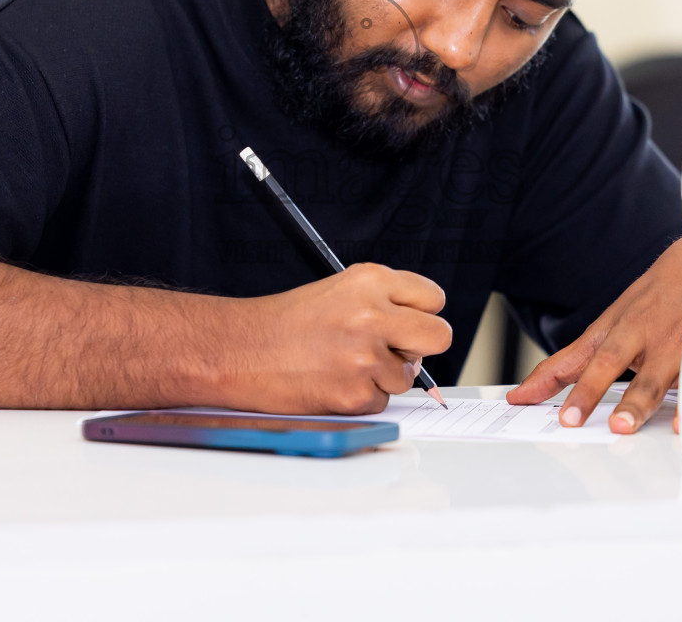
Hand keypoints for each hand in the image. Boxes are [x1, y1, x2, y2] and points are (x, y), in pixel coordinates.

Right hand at [235, 263, 451, 415]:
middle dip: (422, 346)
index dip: (421, 313)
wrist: (242, 351)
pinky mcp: (355, 393)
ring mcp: (365, 356)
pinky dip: (362, 397)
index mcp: (370, 280)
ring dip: (384, 376)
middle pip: (439, 336)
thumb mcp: (340, 290)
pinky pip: (382, 401)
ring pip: (408, 375)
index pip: (434, 298)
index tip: (408, 321)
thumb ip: (384, 300)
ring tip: (344, 363)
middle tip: (398, 349)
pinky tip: (333, 381)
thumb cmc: (287, 323)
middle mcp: (372, 314)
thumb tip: (421, 328)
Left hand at [506, 237, 681, 433]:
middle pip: (614, 360)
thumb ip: (572, 361)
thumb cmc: (655, 298)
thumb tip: (528, 391)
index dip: (561, 382)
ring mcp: (679, 346)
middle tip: (571, 419)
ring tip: (622, 426)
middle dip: (590, 388)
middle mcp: (646, 337)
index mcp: (621, 329)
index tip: (527, 400)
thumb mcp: (611, 323)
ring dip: (638, 402)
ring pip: (657, 377)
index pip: (586, 356)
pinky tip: (681, 426)